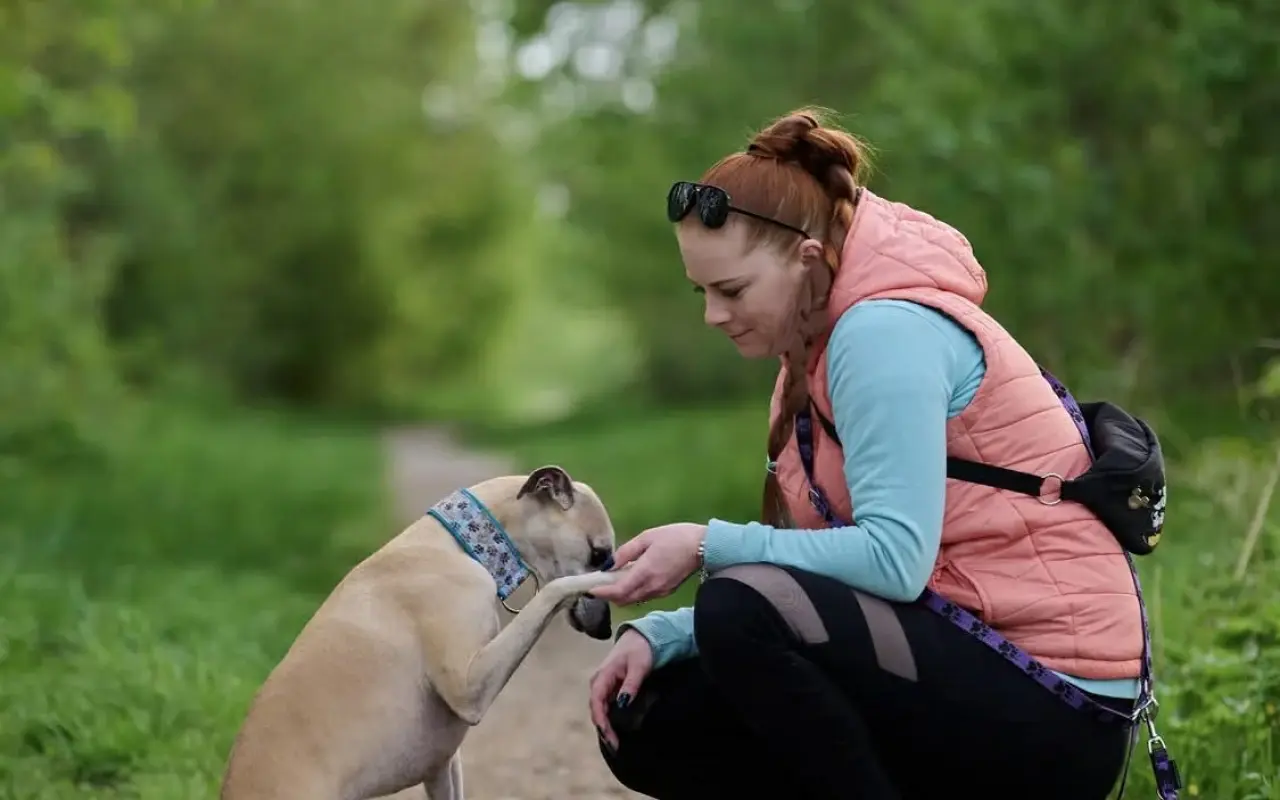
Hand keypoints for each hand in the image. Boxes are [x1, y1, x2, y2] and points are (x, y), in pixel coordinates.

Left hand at [588, 522, 705, 605]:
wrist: (703, 546)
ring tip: (614, 580)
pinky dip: (633, 592)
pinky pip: (644, 597)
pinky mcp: (666, 592)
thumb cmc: (675, 537)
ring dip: (621, 595)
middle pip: (623, 599)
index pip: (618, 590)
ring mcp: (660, 592)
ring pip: (633, 600)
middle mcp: (651, 587)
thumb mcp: (647, 537)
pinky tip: (632, 580)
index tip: (590, 589)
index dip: (602, 592)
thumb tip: (610, 564)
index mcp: (645, 572)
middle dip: (609, 595)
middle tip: (599, 584)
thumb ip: (627, 551)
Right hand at [589, 628, 653, 751]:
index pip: (596, 702)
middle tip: (615, 746)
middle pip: (596, 709)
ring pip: (600, 709)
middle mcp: (598, 682)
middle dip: (603, 729)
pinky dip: (609, 719)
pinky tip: (615, 730)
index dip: (601, 721)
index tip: (609, 736)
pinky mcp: (609, 688)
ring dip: (606, 726)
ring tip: (615, 743)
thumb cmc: (640, 650)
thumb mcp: (639, 666)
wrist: (640, 638)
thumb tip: (622, 704)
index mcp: (603, 676)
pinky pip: (605, 706)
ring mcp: (603, 685)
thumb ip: (631, 685)